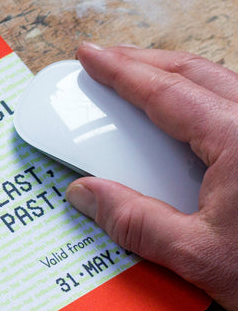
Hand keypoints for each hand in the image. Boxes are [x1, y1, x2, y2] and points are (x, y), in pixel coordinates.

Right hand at [66, 43, 237, 310]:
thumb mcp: (197, 254)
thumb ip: (135, 221)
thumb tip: (86, 195)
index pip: (167, 93)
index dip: (121, 72)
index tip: (92, 56)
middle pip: (198, 73)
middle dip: (146, 61)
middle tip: (107, 58)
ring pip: (224, 82)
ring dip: (177, 76)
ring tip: (141, 77)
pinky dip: (205, 96)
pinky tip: (190, 110)